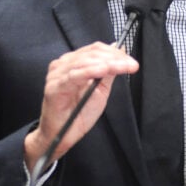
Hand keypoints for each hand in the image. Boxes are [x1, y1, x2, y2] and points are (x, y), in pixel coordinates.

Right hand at [24, 42, 137, 172]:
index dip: (115, 52)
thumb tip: (119, 51)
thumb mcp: (100, 90)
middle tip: (131, 64)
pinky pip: (74, 75)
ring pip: (85, 61)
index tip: (131, 60)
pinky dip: (90, 71)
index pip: (95, 50)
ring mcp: (57, 74)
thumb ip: (108, 71)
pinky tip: (104, 70)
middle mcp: (63, 65)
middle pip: (91, 53)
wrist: (62, 135)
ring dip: (108, 63)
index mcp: (73, 63)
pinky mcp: (54, 87)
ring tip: (123, 66)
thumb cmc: (78, 113)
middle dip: (114, 58)